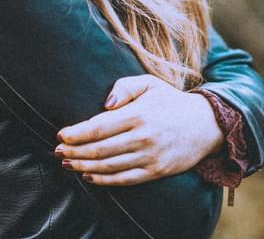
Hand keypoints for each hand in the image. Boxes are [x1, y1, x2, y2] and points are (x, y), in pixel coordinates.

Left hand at [54, 74, 222, 185]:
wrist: (206, 124)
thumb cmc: (170, 101)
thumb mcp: (149, 83)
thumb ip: (124, 87)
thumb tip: (104, 104)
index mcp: (138, 114)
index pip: (98, 127)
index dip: (76, 134)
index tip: (61, 135)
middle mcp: (143, 137)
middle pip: (100, 149)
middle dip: (75, 152)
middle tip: (58, 152)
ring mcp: (150, 156)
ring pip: (109, 166)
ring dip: (84, 167)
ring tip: (68, 164)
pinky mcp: (157, 171)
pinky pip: (125, 179)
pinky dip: (104, 180)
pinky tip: (89, 177)